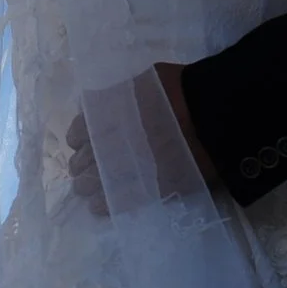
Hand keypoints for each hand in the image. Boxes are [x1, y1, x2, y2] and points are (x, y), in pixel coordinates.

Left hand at [64, 64, 217, 217]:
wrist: (209, 114)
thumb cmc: (180, 91)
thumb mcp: (144, 81)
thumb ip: (122, 96)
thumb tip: (107, 104)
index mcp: (105, 114)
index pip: (78, 133)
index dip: (80, 141)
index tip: (85, 145)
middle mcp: (106, 142)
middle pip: (80, 163)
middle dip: (84, 167)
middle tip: (91, 171)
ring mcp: (122, 168)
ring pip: (89, 185)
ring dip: (90, 187)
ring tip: (95, 191)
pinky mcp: (143, 189)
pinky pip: (113, 202)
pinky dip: (105, 204)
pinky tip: (102, 206)